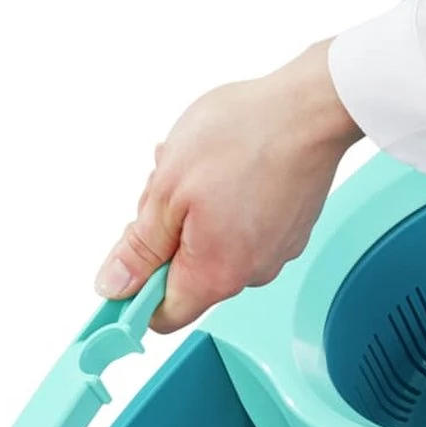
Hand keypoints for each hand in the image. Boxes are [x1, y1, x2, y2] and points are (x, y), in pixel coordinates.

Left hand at [94, 40, 361, 332]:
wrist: (310, 109)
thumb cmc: (244, 138)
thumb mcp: (167, 190)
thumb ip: (139, 248)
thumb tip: (114, 285)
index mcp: (214, 275)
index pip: (163, 317)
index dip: (137, 292)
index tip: (128, 261)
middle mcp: (249, 275)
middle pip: (188, 278)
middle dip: (168, 238)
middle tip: (167, 190)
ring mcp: (274, 254)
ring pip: (214, 250)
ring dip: (196, 216)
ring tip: (202, 170)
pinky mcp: (289, 232)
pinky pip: (243, 231)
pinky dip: (227, 207)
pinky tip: (229, 170)